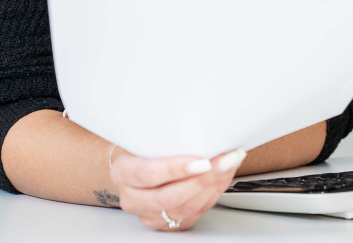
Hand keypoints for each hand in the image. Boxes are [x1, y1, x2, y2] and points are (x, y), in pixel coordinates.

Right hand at [111, 147, 246, 231]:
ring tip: (229, 165)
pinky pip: (195, 213)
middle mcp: (133, 198)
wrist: (137, 167)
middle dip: (202, 180)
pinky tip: (224, 177)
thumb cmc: (145, 148)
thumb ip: (168, 137)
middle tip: (223, 162)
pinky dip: (214, 193)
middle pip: (168, 197)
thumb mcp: (148, 137)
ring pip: (185, 209)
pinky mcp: (167, 224)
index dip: (175, 169)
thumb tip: (202, 128)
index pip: (147, 174)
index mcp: (123, 173)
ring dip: (213, 186)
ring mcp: (149, 214)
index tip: (201, 161)